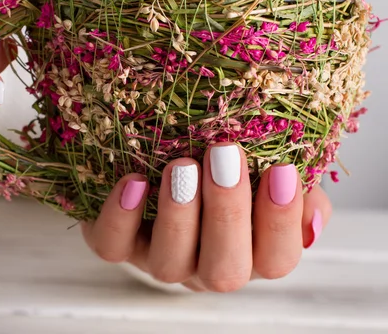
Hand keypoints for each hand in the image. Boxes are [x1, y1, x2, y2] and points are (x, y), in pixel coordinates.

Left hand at [81, 143, 330, 291]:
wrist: (157, 167)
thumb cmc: (221, 173)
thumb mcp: (264, 178)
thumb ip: (297, 194)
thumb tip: (313, 213)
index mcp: (250, 254)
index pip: (277, 260)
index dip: (282, 222)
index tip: (282, 170)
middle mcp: (206, 267)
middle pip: (225, 270)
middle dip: (228, 214)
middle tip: (226, 156)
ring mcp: (159, 259)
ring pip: (169, 264)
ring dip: (179, 216)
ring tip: (181, 166)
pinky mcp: (118, 244)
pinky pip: (113, 246)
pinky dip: (121, 218)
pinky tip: (133, 182)